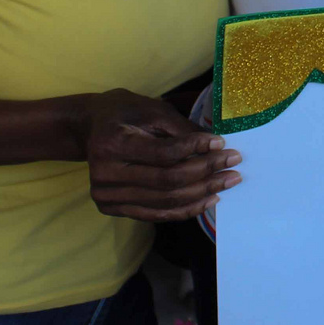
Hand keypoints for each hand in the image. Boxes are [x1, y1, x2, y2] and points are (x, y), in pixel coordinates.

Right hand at [70, 90, 242, 221]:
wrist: (90, 129)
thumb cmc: (124, 114)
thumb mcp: (151, 110)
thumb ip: (181, 129)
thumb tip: (215, 146)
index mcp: (113, 143)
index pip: (163, 153)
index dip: (196, 150)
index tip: (221, 143)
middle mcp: (105, 173)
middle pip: (167, 181)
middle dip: (206, 173)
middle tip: (233, 164)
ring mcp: (106, 196)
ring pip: (165, 202)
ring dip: (202, 194)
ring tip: (228, 182)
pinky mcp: (112, 209)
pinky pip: (156, 214)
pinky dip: (186, 209)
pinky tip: (209, 199)